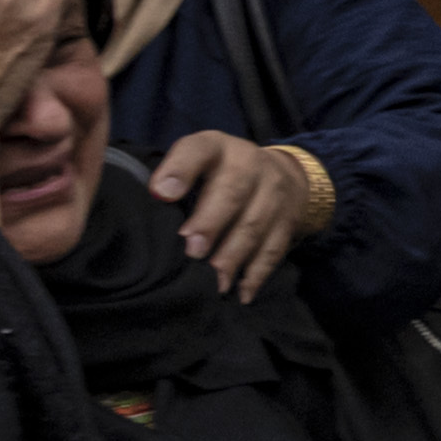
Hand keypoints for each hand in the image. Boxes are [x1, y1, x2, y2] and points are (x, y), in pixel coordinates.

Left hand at [150, 129, 334, 301]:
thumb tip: (151, 206)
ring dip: (232, 257)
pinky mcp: (289, 221)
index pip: (198, 150)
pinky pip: (274, 249)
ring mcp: (274, 193)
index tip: (161, 193)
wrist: (282, 174)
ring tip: (213, 283)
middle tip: (192, 251)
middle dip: (210, 224)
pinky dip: (257, 274)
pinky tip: (241, 293)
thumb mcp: (198, 161)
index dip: (180, 170)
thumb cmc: (221, 172)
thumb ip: (174, 177)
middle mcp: (249, 165)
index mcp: (217, 147)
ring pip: (254, 226)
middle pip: (232, 193)